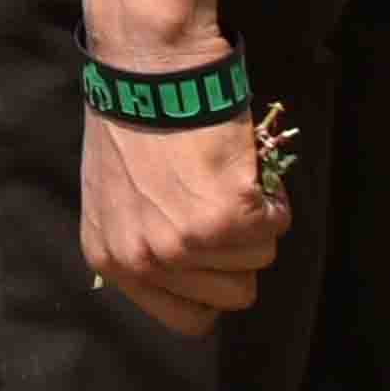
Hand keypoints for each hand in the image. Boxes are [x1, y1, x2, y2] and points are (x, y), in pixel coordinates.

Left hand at [80, 94, 287, 327]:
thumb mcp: (116, 195)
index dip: (214, 291)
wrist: (148, 70)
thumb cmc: (134, 121)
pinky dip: (272, 197)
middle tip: (220, 203)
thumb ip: (145, 240)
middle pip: (233, 296)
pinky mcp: (224, 220)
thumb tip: (193, 272)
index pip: (187, 320)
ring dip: (255, 220)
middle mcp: (143, 260)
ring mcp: (183, 244)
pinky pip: (277, 226)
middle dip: (239, 252)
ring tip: (222, 177)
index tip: (218, 259)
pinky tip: (241, 167)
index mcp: (111, 259)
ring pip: (260, 259)